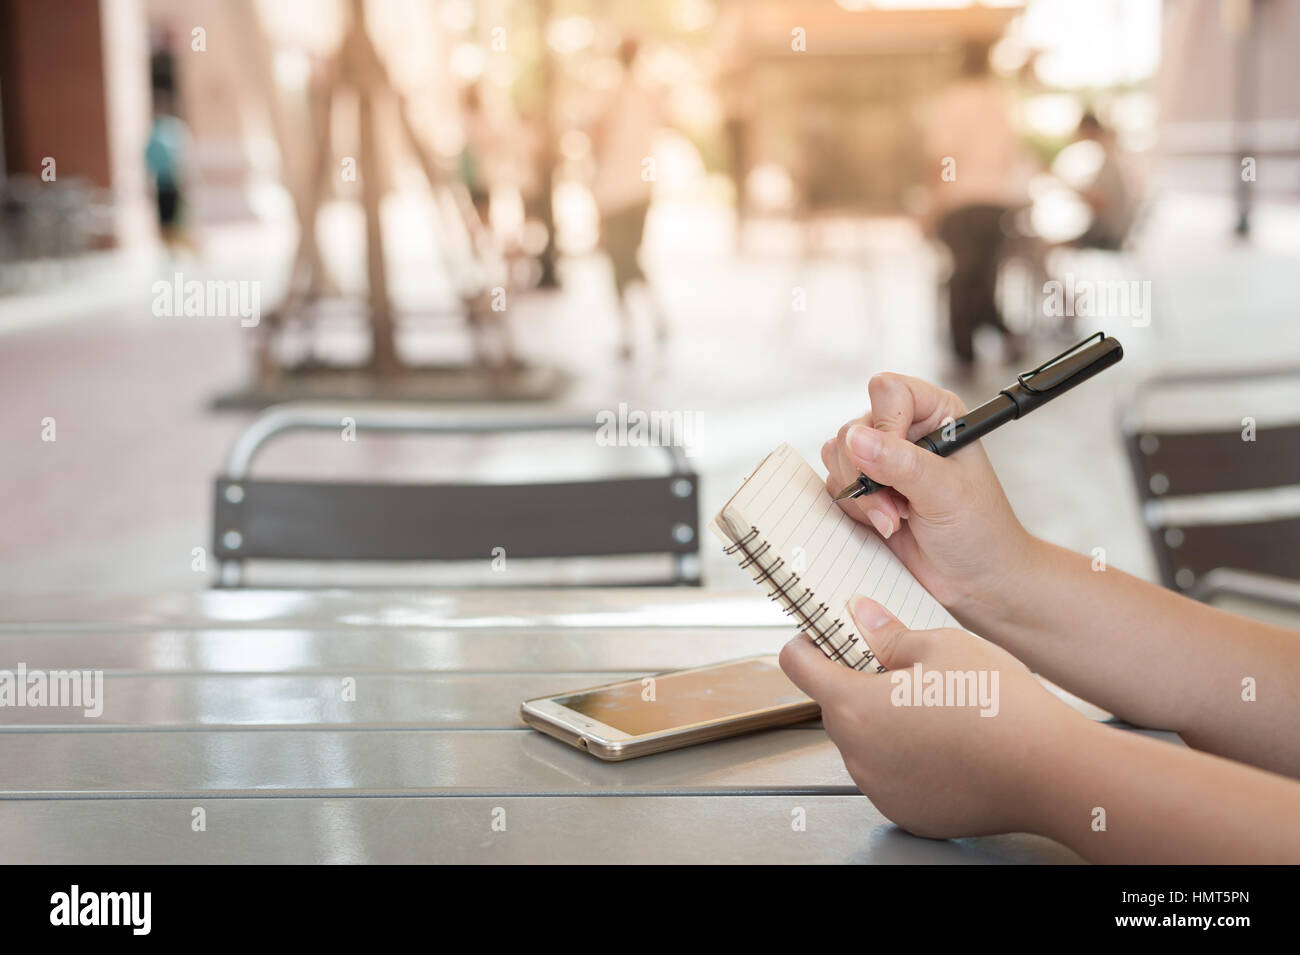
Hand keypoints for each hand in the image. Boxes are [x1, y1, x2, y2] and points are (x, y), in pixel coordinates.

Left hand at [780, 596, 1090, 839]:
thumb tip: (860, 615)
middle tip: (903, 670)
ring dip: (883, 724)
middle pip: (835, 706)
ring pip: (863, 743)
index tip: (822, 636)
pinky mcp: (906, 812)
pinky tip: (946, 745)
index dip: (808, 643)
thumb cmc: (998, 704)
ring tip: (936, 710)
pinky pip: (889, 776)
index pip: (797, 665)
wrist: (1050, 771)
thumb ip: (888, 633)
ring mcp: (879, 789)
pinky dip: (905, 760)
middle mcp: (857, 754)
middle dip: (857, 684)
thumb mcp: (941, 645)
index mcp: (854, 705)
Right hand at [821, 373, 1034, 620]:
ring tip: (896, 518)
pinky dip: (854, 509)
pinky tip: (886, 524)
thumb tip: (856, 440)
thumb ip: (901, 463)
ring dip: (862, 495)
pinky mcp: (865, 489)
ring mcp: (882, 461)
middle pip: (853, 428)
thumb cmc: (978, 530)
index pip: (888, 391)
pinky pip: (834, 485)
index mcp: (935, 413)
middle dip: (868, 474)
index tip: (899, 463)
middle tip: (899, 506)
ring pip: (836, 456)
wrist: (976, 579)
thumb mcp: (945, 493)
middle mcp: (906, 430)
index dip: (885, 425)